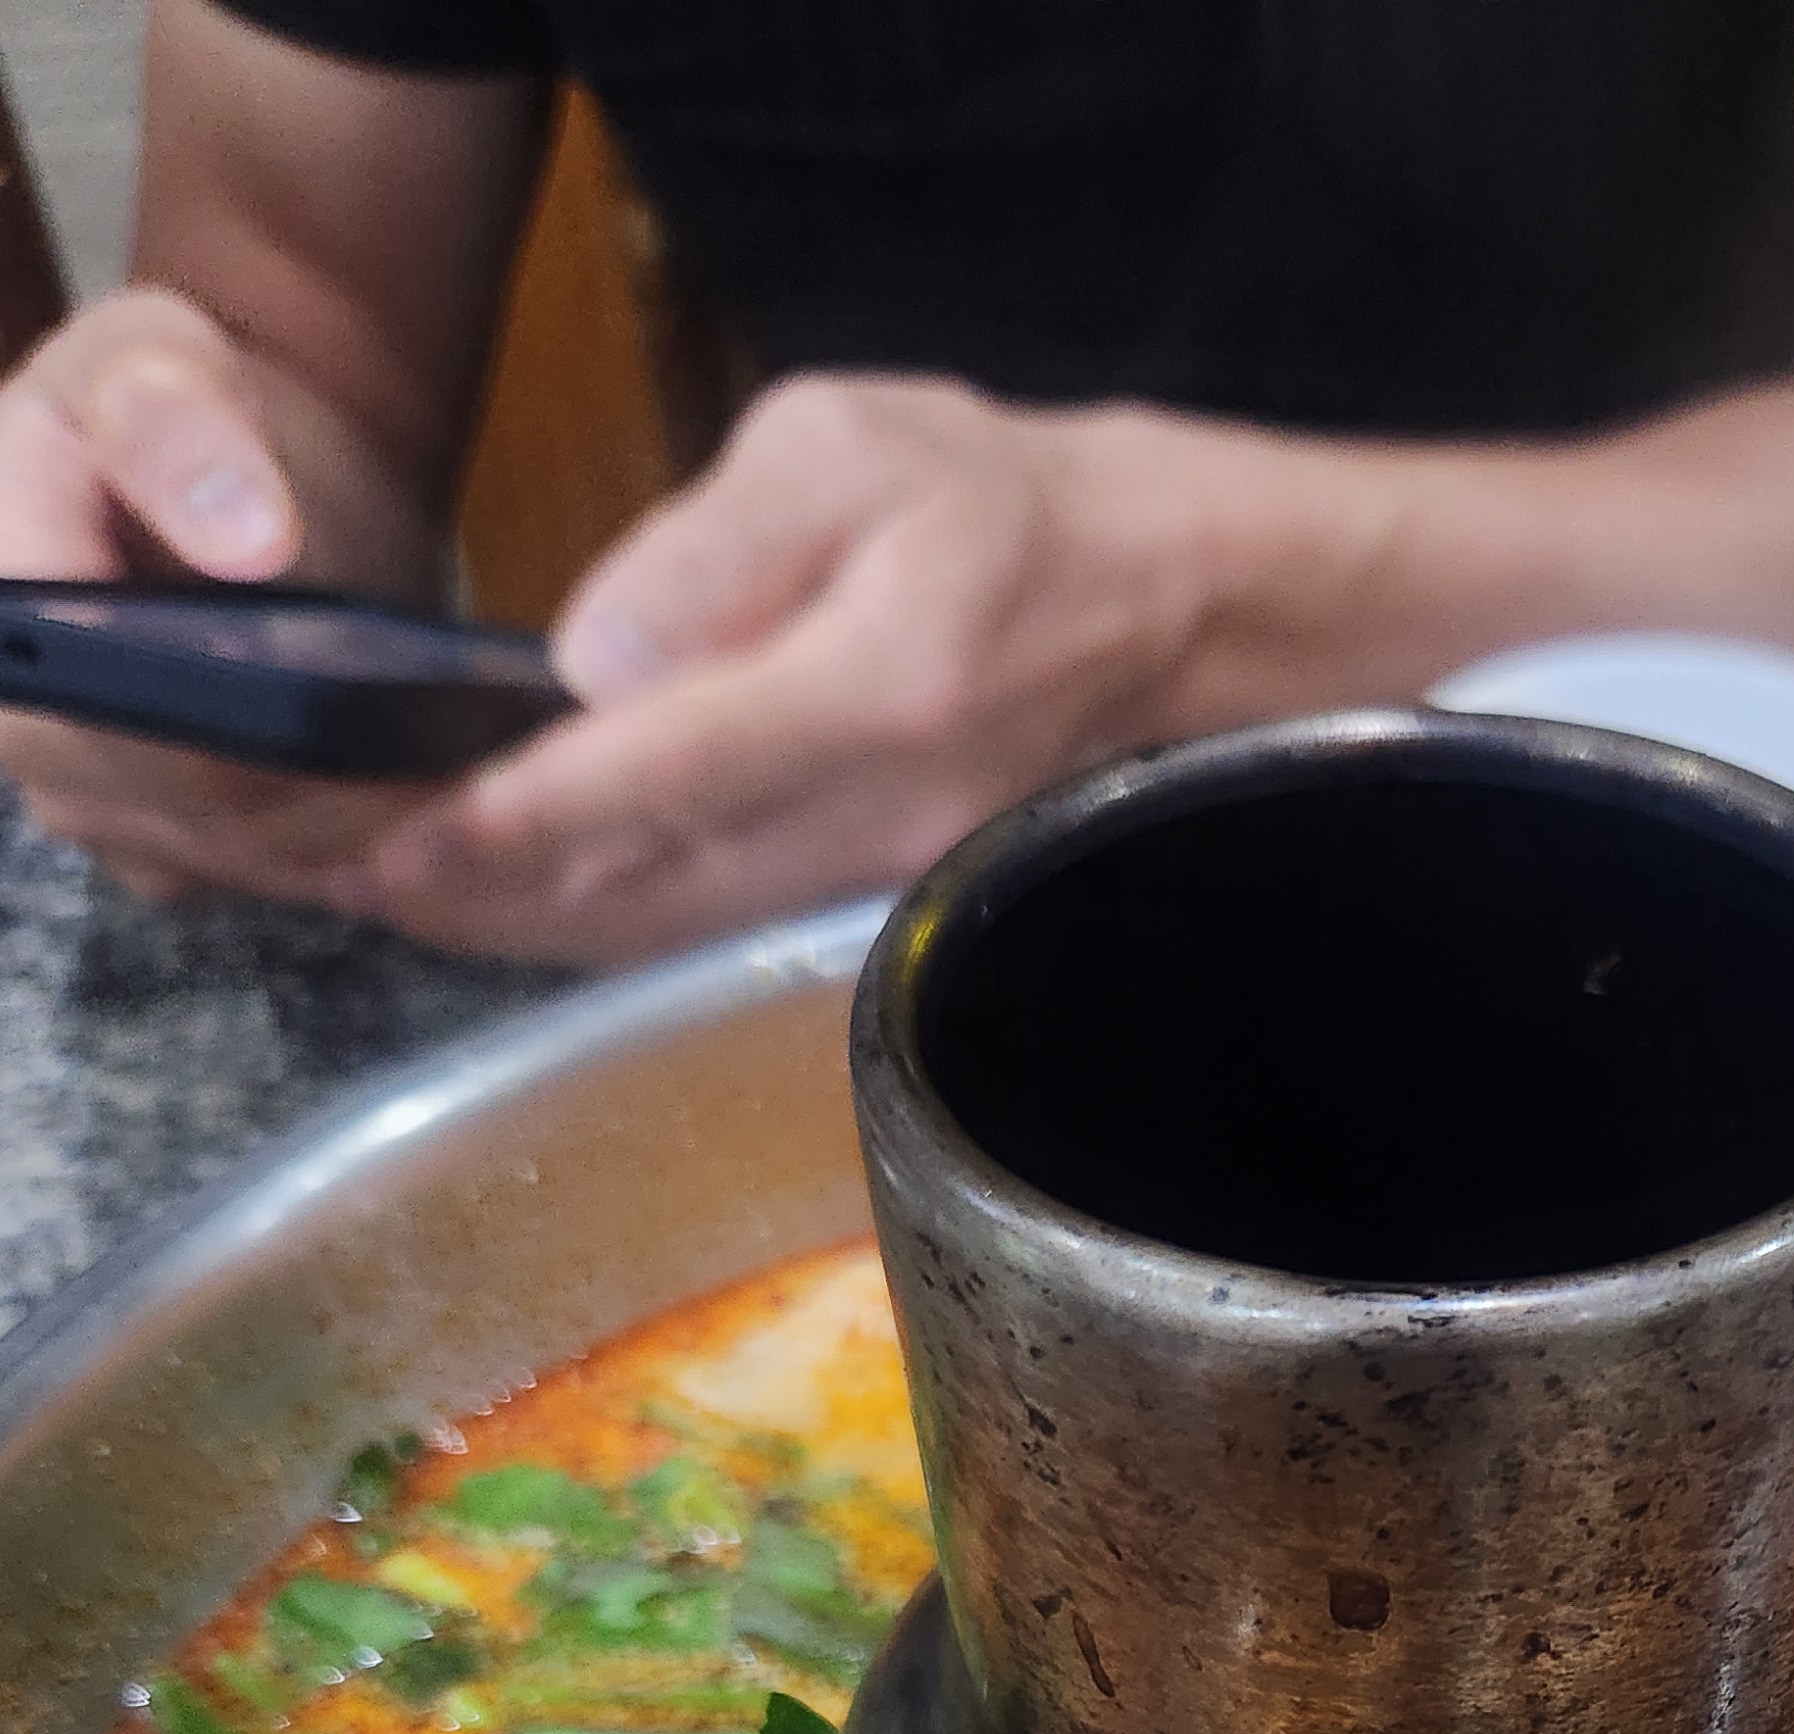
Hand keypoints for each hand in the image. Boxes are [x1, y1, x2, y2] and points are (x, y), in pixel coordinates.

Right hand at [0, 289, 434, 902]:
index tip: (343, 738)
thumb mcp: (153, 357)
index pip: (84, 723)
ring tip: (476, 803)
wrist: (224, 461)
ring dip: (359, 841)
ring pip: (243, 858)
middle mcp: (31, 725)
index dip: (211, 748)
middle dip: (317, 807)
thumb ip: (173, 422)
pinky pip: (274, 873)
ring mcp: (104, 797)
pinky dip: (366, 853)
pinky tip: (454, 826)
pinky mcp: (184, 837)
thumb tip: (243, 537)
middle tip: (457, 786)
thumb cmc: (172, 400)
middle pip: (181, 812)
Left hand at [351, 375, 1206, 965]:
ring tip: (397, 901)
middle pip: (647, 891)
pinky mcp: (874, 908)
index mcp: (872, 691)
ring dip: (526, 926)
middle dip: (486, 896)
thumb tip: (592, 659)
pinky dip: (599, 924)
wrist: (1157, 607)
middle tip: (340, 880)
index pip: (664, 777)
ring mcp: (882, 885)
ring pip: (670, 931)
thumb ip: (715, 548)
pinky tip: (515, 903)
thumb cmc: (997, 504)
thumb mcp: (848, 445)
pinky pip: (709, 931)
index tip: (400, 845)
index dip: (522, 824)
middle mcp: (879, 819)